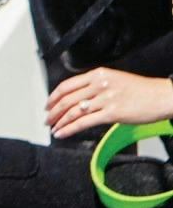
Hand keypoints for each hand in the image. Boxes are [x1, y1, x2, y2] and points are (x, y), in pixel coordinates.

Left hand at [47, 66, 172, 137]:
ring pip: (73, 112)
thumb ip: (95, 85)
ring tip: (53, 129)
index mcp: (99, 74)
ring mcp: (106, 98)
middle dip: (53, 112)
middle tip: (47, 120)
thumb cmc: (141, 90)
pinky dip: (68, 129)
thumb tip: (76, 97)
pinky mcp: (112, 113)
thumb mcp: (115, 79)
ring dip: (59, 122)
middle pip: (67, 99)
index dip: (53, 97)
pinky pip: (83, 122)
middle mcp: (100, 84)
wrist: (162, 96)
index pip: (67, 85)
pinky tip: (61, 133)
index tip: (47, 105)